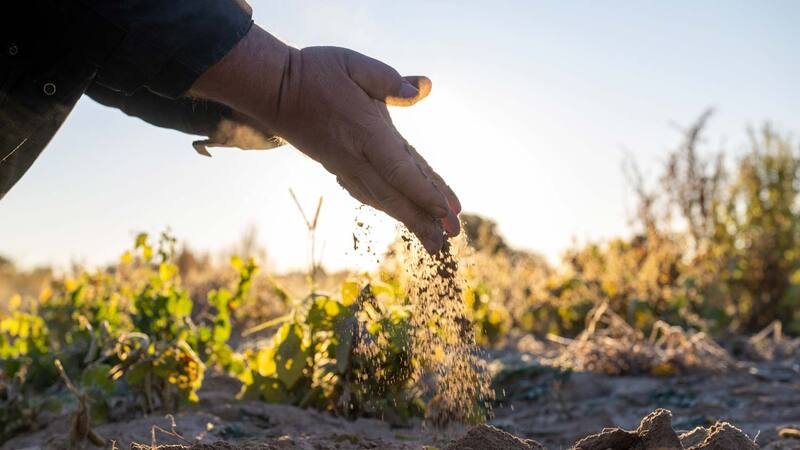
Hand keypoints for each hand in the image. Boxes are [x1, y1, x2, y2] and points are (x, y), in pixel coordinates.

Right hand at [190, 26, 459, 252]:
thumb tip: (423, 88)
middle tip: (451, 238)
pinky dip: (387, 208)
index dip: (427, 192)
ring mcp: (345, 166)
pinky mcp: (337, 166)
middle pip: (396, 195)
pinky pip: (366, 193)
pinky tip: (400, 214)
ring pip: (382, 200)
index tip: (449, 212)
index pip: (402, 169)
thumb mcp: (355, 65)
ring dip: (410, 220)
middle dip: (425, 219)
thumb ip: (389, 80)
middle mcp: (357, 157)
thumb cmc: (315, 72)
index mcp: (367, 133)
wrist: (271, 89)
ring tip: (433, 240)